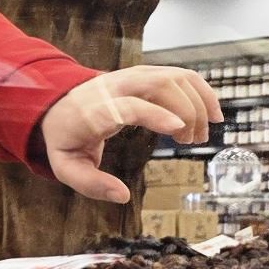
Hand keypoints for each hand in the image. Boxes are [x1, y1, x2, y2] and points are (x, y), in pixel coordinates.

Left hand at [40, 66, 221, 203]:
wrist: (57, 105)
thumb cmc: (67, 138)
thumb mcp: (67, 167)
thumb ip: (91, 184)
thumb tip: (122, 195)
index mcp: (94, 111)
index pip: (128, 106)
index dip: (155, 115)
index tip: (178, 129)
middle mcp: (113, 87)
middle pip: (159, 86)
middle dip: (185, 111)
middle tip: (191, 141)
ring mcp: (131, 76)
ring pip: (173, 78)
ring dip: (197, 103)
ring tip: (199, 134)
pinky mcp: (145, 73)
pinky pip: (179, 75)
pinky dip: (201, 91)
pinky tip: (211, 114)